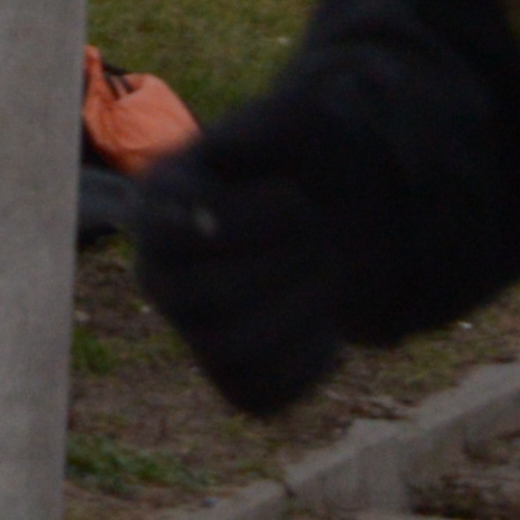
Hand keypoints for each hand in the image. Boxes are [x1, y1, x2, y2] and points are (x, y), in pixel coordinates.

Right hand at [129, 85, 378, 417]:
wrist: (361, 214)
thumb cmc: (321, 160)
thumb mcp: (304, 122)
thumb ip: (262, 131)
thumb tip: (210, 192)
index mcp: (158, 203)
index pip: (166, 235)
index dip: (240, 221)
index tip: (292, 195)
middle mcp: (159, 273)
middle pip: (198, 298)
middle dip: (282, 261)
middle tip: (318, 226)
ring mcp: (193, 331)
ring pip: (228, 353)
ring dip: (299, 311)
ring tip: (327, 272)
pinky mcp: (234, 380)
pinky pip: (258, 396)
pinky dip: (306, 364)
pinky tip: (325, 327)